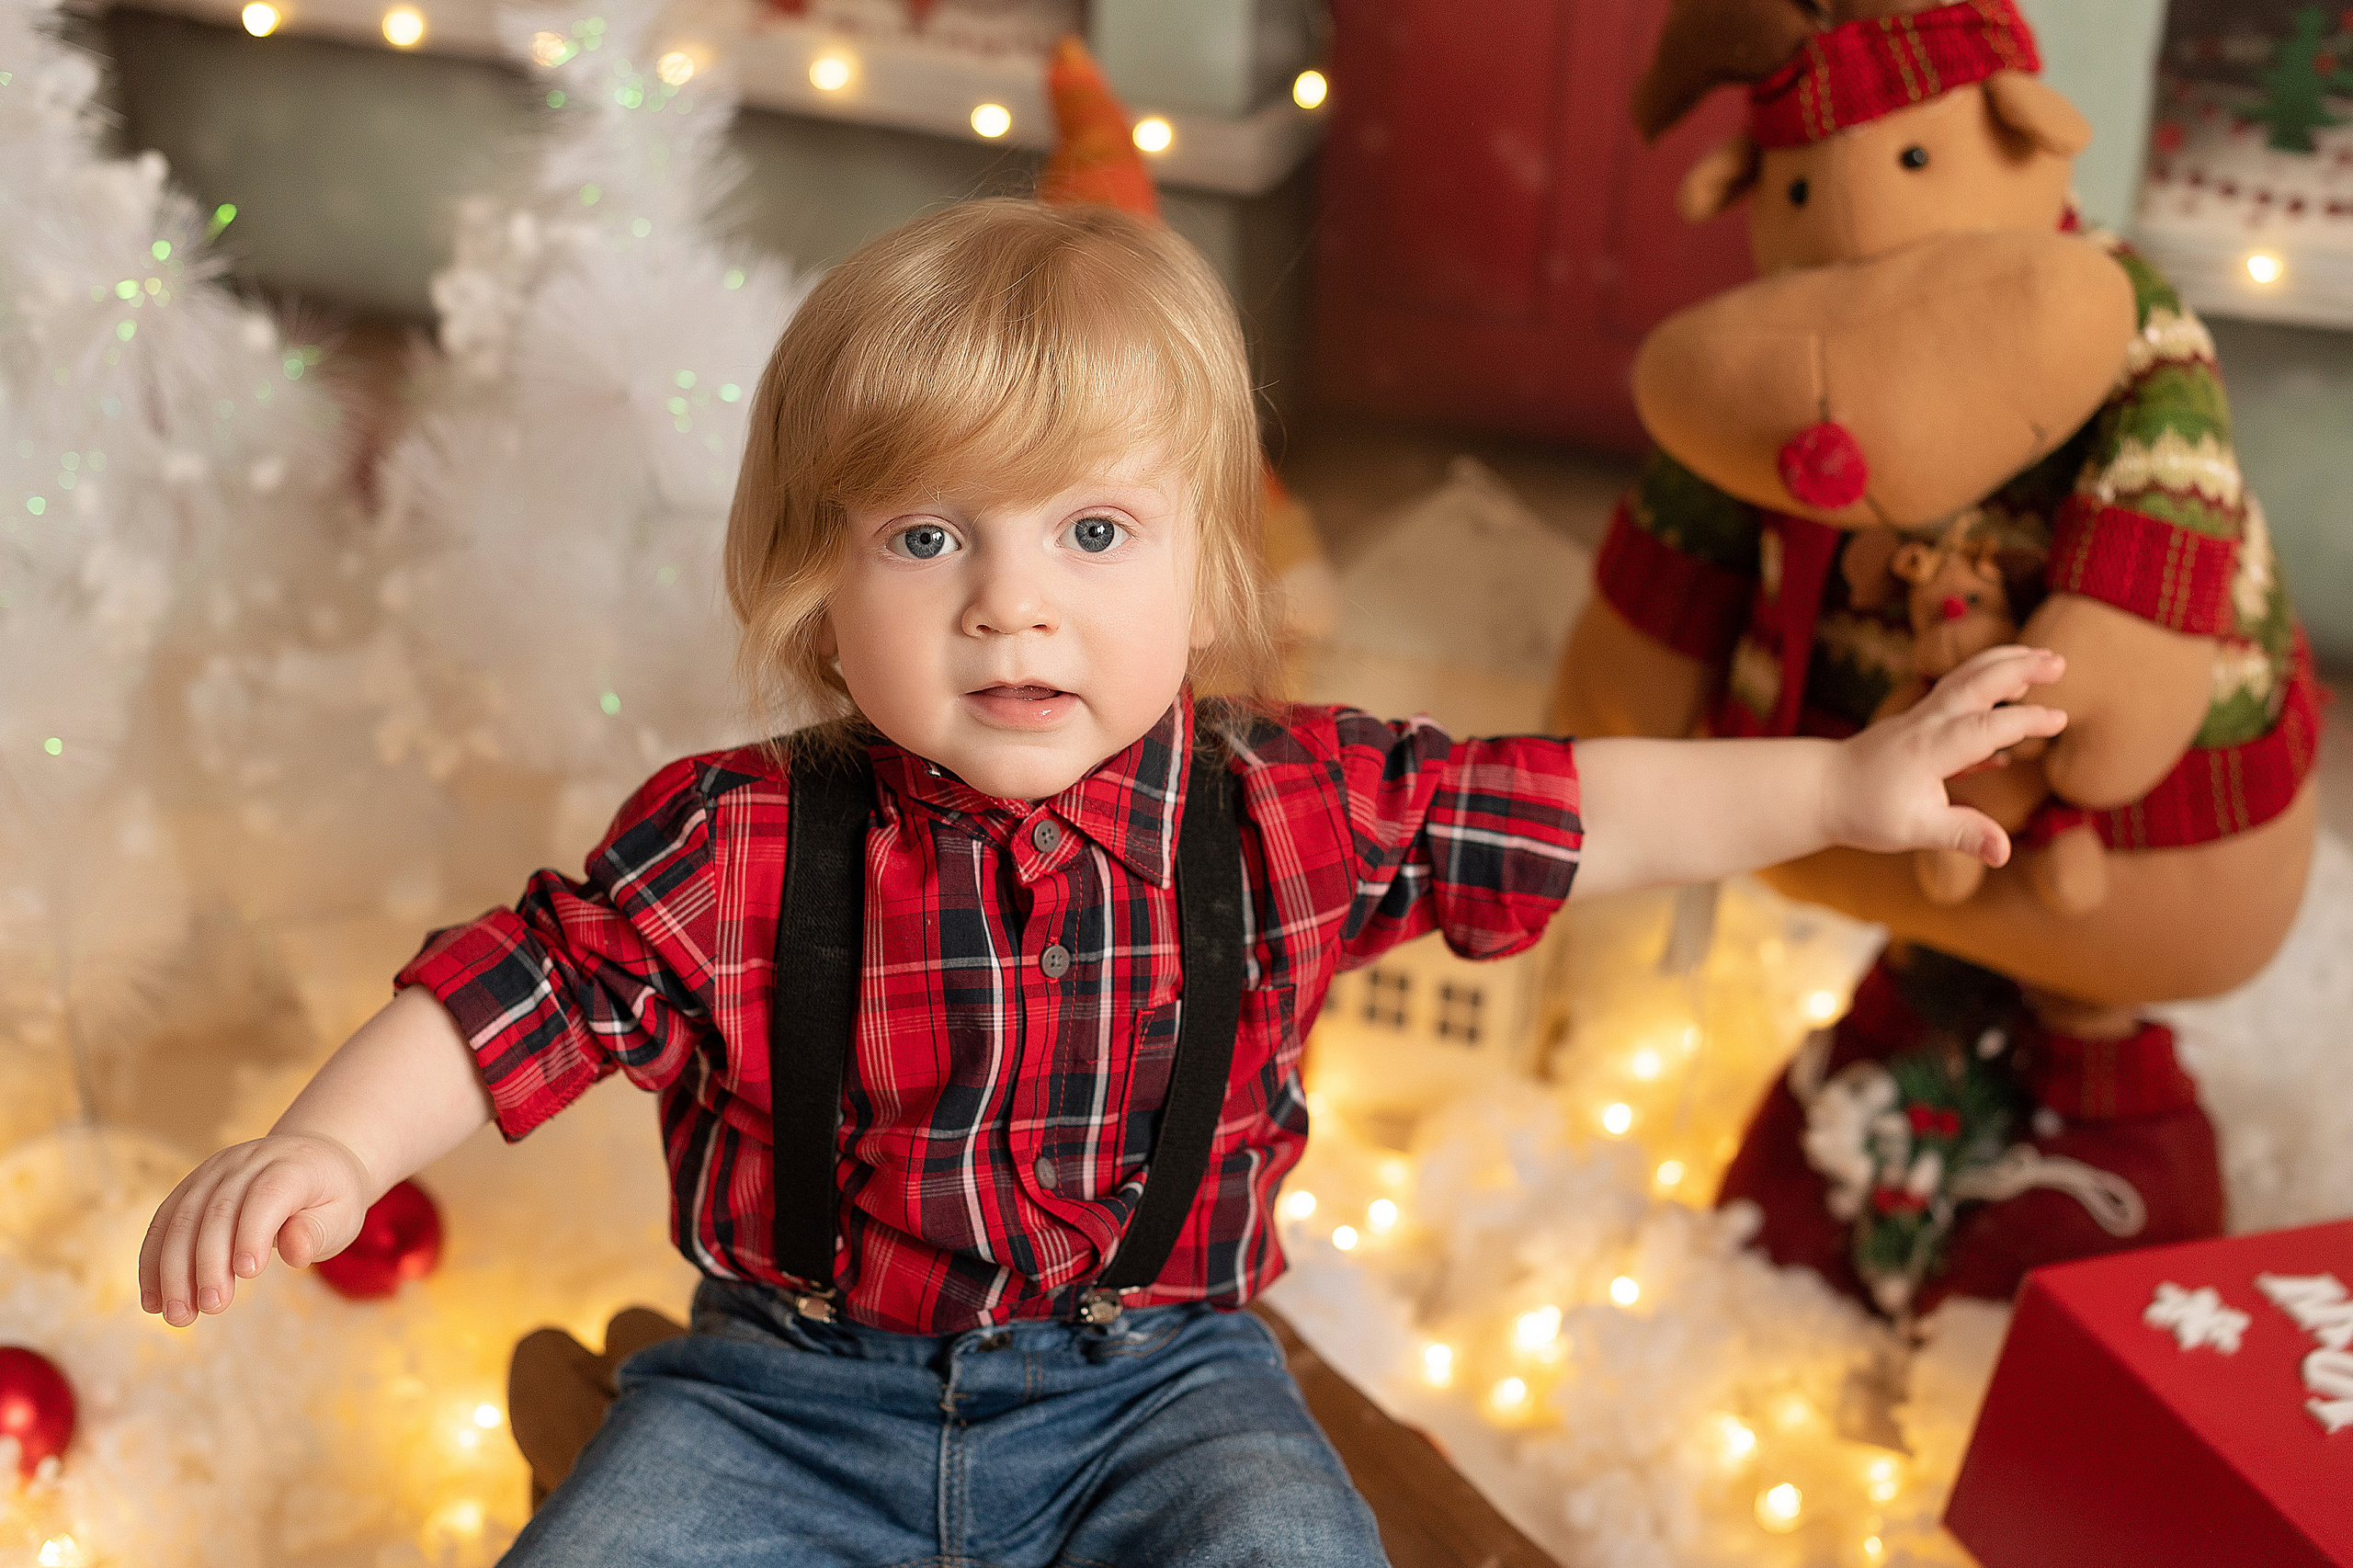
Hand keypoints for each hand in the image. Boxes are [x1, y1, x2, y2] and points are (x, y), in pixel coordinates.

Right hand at [138, 1133, 372, 1327]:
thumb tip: (295, 1251)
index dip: (254, 1232)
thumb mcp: (342, 1215)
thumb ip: (318, 1232)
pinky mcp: (192, 1186)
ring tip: (178, 1314)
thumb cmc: (330, 1198)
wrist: (311, 1161)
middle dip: (209, 1263)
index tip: (248, 1274)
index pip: (268, 1195)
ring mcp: (215, 1170)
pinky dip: (154, 1262)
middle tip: (212, 1307)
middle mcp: (248, 1161)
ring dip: (174, 1270)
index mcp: (291, 1165)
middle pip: (219, 1210)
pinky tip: (153, 1300)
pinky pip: (164, 1222)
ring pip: (183, 1218)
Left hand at [1824, 645, 2068, 864]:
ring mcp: (1920, 716)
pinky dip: (1984, 683)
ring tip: (2041, 658)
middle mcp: (1926, 723)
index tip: (2060, 719)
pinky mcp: (1918, 720)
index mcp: (1930, 749)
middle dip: (2017, 667)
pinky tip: (2010, 697)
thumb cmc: (1865, 811)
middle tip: (2060, 660)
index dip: (2024, 722)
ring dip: (2003, 663)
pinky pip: (1956, 694)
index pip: (1985, 727)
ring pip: (1964, 678)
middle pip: (1974, 683)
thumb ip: (1962, 835)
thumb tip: (2004, 853)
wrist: (1820, 789)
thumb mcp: (1913, 830)